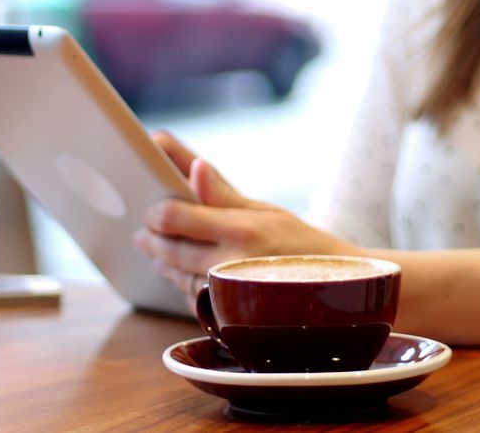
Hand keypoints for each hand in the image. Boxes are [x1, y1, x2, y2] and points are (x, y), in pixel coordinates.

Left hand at [134, 131, 354, 302]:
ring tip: (156, 253)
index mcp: (240, 228)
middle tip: (143, 233)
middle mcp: (232, 262)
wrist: (335, 286)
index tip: (150, 208)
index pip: (174, 217)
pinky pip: (195, 299)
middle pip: (170, 249)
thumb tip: (192, 165)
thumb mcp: (264, 209)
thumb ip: (221, 191)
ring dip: (164, 263)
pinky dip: (184, 285)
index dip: (155, 212)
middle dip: (152, 239)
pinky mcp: (231, 315)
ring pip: (179, 277)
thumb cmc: (300, 241)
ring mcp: (230, 293)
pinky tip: (180, 275)